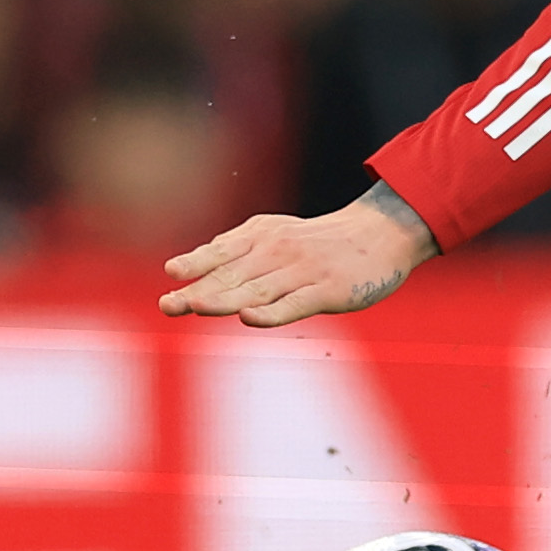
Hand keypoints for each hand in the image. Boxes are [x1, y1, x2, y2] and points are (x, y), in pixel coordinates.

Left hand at [161, 186, 437, 327]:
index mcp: (264, 237)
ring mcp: (304, 272)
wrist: (382, 233)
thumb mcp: (277, 232)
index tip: (171, 275)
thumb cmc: (323, 240)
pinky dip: (271, 312)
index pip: (223, 253)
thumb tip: (193, 261)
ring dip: (225, 299)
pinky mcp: (328, 291)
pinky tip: (250, 318)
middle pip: (234, 275)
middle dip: (199, 291)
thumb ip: (238, 247)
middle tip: (169, 305)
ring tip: (198, 306)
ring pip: (257, 290)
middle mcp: (279, 252)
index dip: (195, 263)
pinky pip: (294, 304)